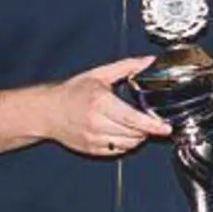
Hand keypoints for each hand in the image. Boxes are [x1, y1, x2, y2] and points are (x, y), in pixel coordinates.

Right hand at [42, 57, 169, 156]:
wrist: (47, 111)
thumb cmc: (72, 92)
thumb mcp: (99, 74)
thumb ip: (127, 67)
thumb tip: (148, 61)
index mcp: (101, 103)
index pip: (133, 119)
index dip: (152, 125)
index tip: (165, 127)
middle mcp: (97, 123)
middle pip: (133, 133)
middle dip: (147, 129)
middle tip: (153, 121)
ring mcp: (93, 139)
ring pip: (128, 144)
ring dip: (138, 137)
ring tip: (138, 126)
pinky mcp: (91, 149)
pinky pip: (117, 151)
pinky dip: (126, 144)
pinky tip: (124, 133)